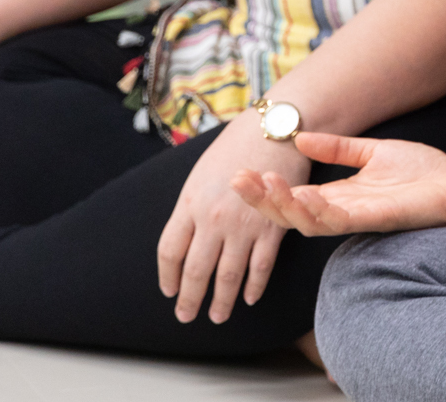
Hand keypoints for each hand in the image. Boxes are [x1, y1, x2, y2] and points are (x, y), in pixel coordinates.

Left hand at [158, 112, 308, 323]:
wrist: (276, 129)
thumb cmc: (238, 145)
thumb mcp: (201, 173)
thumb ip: (192, 206)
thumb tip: (186, 237)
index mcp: (190, 203)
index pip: (169, 251)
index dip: (168, 277)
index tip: (170, 291)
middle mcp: (213, 218)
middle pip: (196, 270)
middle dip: (190, 299)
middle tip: (186, 315)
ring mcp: (244, 224)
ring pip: (228, 275)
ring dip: (221, 301)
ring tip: (217, 316)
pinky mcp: (273, 226)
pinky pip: (261, 266)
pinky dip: (254, 286)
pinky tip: (249, 298)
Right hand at [232, 130, 445, 235]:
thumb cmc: (422, 173)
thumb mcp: (373, 152)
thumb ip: (338, 148)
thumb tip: (300, 139)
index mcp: (337, 195)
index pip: (290, 197)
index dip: (264, 187)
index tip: (240, 169)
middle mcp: (340, 211)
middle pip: (287, 213)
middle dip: (259, 199)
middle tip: (234, 180)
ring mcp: (356, 218)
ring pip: (306, 221)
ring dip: (281, 206)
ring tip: (261, 185)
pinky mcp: (374, 221)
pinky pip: (339, 221)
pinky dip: (319, 210)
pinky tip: (304, 196)